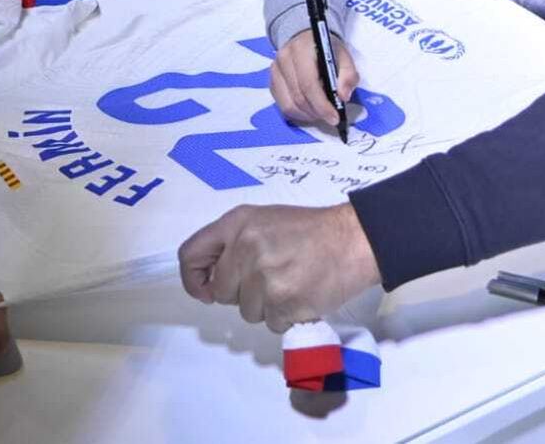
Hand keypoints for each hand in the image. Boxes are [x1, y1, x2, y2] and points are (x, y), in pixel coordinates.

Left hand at [178, 203, 380, 332]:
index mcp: (237, 223)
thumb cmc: (311, 230)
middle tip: (270, 279)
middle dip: (241, 293)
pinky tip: (301, 296)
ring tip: (290, 284)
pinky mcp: (283, 303)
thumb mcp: (265, 220)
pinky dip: (285, 317)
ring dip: (266, 306)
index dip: (194, 279)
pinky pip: (271, 323)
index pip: (190, 255)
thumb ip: (234, 242)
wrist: (354, 240)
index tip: (206, 290)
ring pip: (246, 312)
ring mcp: (264, 277)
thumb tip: (209, 279)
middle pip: (221, 292)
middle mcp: (245, 249)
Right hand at [270, 29, 358, 126]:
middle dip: (317, 112)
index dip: (322, 105)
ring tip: (321, 114)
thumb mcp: (343, 56)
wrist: (305, 39)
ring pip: (288, 105)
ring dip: (307, 115)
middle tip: (331, 118)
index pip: (309, 84)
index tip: (334, 117)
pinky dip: (298, 113)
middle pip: (298, 96)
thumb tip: (343, 96)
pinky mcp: (272, 82)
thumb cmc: (325, 49)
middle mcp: (284, 59)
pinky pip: (282, 105)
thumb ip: (348, 75)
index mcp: (301, 49)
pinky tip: (310, 110)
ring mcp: (275, 71)